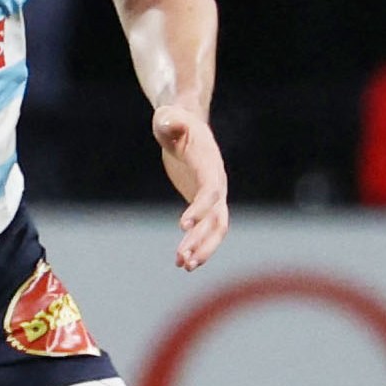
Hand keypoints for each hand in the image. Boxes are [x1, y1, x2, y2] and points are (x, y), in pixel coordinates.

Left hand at [152, 104, 229, 271]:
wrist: (185, 124)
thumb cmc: (173, 121)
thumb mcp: (168, 119)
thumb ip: (169, 123)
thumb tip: (168, 121)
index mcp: (209, 165)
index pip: (209, 191)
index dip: (200, 208)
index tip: (181, 226)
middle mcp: (216, 182)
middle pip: (217, 217)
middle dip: (203, 239)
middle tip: (183, 259)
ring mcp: (213, 193)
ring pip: (215, 228)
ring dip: (202, 248)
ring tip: (183, 266)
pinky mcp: (204, 201)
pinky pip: (206, 227)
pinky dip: (197, 243)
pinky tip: (182, 260)